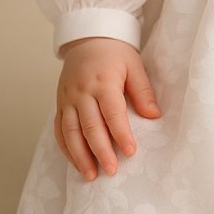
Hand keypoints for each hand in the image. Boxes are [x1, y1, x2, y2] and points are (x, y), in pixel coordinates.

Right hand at [54, 37, 161, 180]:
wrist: (88, 37)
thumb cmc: (115, 52)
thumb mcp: (134, 65)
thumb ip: (143, 91)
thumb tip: (154, 115)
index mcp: (103, 81)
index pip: (112, 113)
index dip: (121, 134)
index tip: (130, 152)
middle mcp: (81, 92)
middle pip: (90, 126)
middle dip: (101, 151)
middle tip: (112, 170)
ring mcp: (67, 99)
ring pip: (70, 132)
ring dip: (80, 156)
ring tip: (91, 175)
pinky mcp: (59, 104)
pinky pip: (59, 130)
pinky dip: (66, 148)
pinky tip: (76, 162)